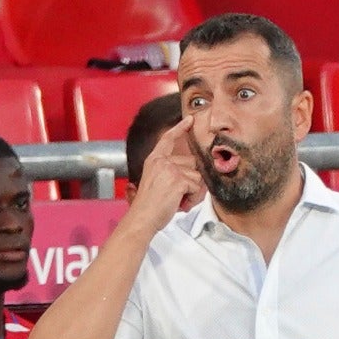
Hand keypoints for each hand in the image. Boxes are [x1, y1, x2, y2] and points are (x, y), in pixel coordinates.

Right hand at [126, 116, 205, 233]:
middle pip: (191, 163)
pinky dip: (192, 199)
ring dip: (193, 192)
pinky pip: (197, 187)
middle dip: (191, 180)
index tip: (189, 120)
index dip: (179, 129)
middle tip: (179, 196)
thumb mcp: (156, 183)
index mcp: (154, 160)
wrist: (142, 218)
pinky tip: (180, 204)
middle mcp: (162, 161)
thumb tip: (195, 174)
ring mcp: (170, 170)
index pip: (168, 139)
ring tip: (179, 201)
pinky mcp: (178, 180)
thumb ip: (170, 173)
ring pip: (197, 177)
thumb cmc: (148, 207)